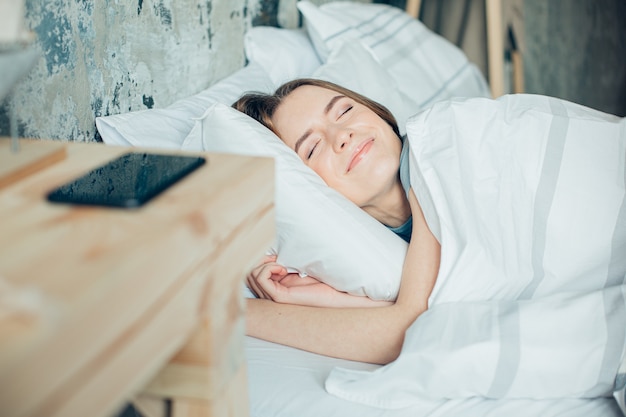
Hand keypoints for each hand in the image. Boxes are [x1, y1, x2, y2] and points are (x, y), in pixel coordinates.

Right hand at [246, 255, 391, 307]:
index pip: (253, 270)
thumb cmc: (325, 280)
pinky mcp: (279, 297)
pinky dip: (269, 269)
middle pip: (248, 272)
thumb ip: (290, 258)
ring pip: (251, 275)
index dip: (260, 258)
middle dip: (259, 259)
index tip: (276, 253)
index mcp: (277, 284)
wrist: (338, 294)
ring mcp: (273, 295)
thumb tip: (279, 241)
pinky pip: (261, 279)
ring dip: (264, 263)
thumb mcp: (303, 264)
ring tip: (281, 263)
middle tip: (278, 257)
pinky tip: (284, 269)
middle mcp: (272, 291)